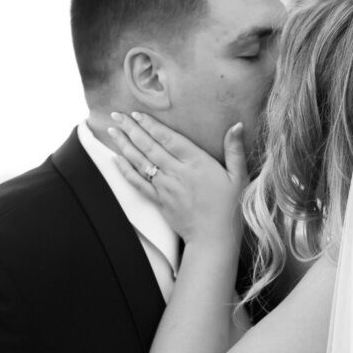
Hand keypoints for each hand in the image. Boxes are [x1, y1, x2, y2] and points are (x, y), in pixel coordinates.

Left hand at [109, 111, 248, 247]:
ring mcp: (165, 187)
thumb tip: (237, 124)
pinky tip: (116, 159)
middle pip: (150, 146)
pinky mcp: (159, 201)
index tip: (137, 113)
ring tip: (112, 131)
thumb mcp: (239, 177)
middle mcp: (177, 173)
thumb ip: (235, 150)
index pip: (169, 138)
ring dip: (125, 145)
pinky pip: (138, 183)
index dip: (151, 125)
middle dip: (132, 129)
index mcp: (197, 163)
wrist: (214, 239)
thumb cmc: (230, 208)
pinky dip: (126, 171)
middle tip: (117, 115)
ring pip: (141, 162)